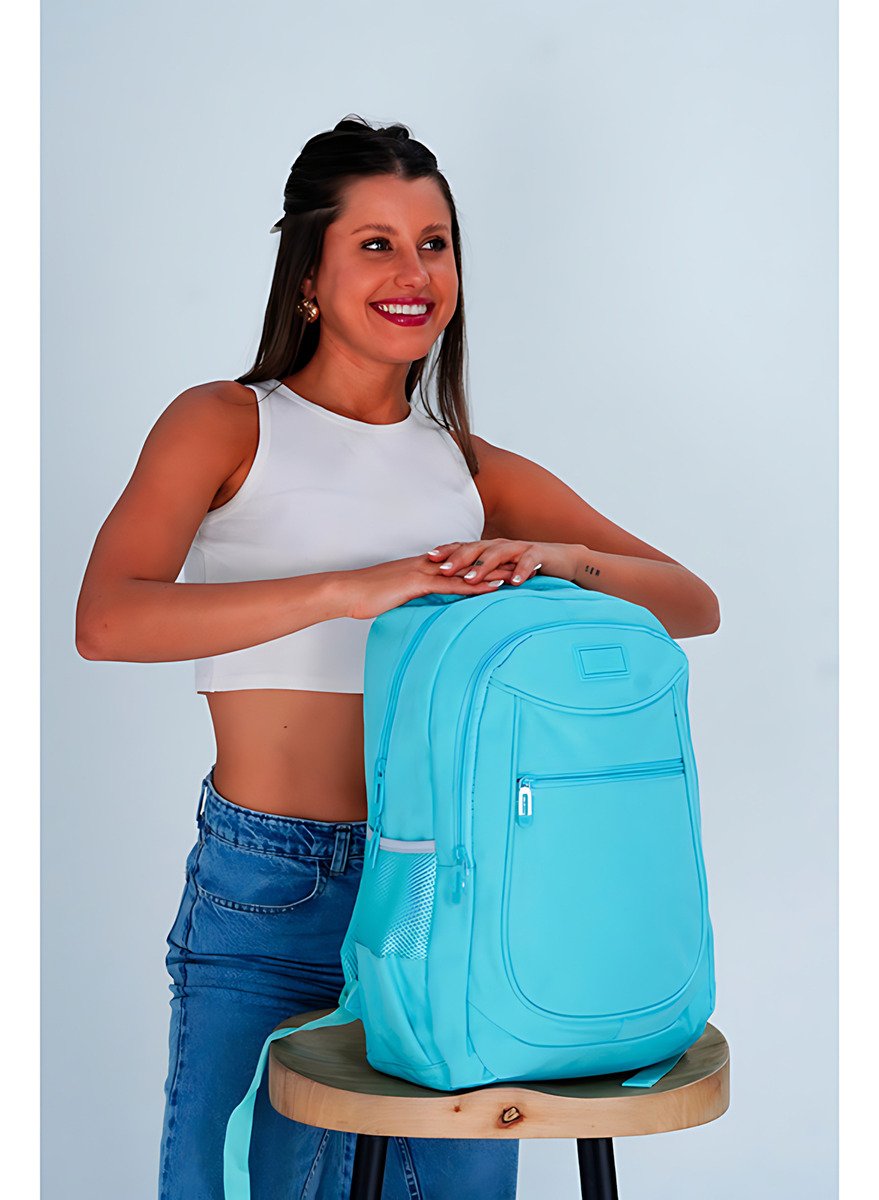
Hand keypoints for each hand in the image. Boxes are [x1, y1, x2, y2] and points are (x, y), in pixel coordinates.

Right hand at [342, 552, 516, 620]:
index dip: (483, 562)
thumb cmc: (364, 595)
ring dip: (493, 572)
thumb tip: (422, 607)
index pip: (459, 561)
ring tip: (518, 575)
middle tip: (521, 563)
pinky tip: (493, 590)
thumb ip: (411, 597)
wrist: (345, 591)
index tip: (504, 564)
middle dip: (496, 562)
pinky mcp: (418, 583)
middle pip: (469, 561)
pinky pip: (452, 585)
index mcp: (422, 565)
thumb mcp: (393, 595)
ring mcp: (423, 572)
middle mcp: (427, 564)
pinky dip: (475, 587)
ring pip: (466, 570)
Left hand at [426, 539, 582, 585]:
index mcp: (489, 549)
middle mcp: (500, 545)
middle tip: (442, 570)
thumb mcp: (500, 573)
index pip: (462, 547)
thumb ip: (480, 578)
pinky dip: (521, 570)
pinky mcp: (538, 554)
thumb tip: (453, 589)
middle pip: (475, 548)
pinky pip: (528, 561)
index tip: (425, 559)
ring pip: (498, 554)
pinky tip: (515, 582)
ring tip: (471, 579)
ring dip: (483, 567)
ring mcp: (519, 548)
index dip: (445, 551)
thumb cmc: (527, 568)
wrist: (563, 561)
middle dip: (457, 559)